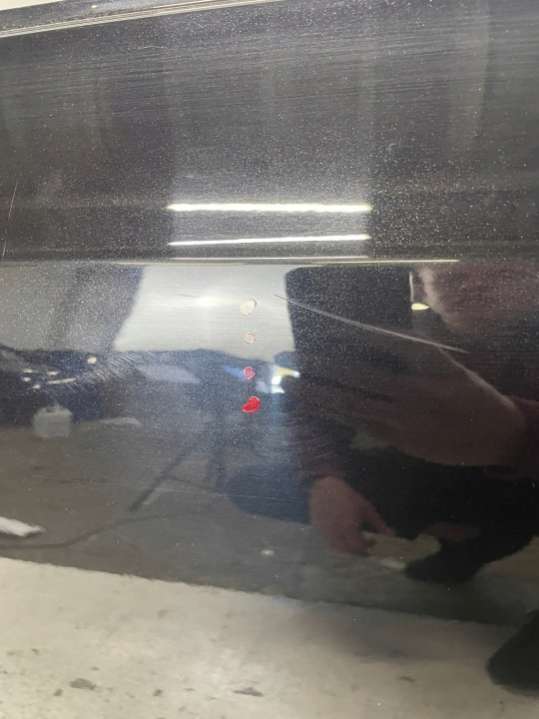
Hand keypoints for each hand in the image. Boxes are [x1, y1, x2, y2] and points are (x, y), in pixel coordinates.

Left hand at [292, 348, 526, 466]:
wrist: (493, 434)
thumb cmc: (468, 392)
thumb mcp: (447, 363)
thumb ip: (411, 347)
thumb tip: (371, 331)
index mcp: (428, 362)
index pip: (382, 342)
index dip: (349, 335)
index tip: (321, 328)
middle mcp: (413, 389)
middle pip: (357, 374)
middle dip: (320, 364)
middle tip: (288, 356)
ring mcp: (403, 417)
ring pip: (352, 403)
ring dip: (317, 392)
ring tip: (287, 383)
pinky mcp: (397, 439)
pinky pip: (358, 423)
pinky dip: (332, 414)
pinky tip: (311, 407)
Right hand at [310, 475, 392, 553]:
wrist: (325, 488)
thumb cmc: (348, 497)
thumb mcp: (366, 509)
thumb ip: (379, 525)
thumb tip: (392, 535)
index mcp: (350, 528)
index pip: (360, 548)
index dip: (368, 547)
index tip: (373, 541)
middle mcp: (337, 534)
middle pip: (349, 551)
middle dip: (358, 549)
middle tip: (364, 542)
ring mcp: (326, 533)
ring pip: (339, 548)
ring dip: (347, 547)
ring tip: (353, 538)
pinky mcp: (319, 531)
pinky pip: (330, 543)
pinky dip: (338, 542)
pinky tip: (342, 534)